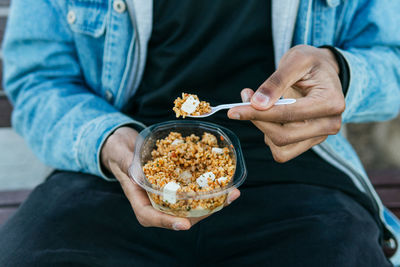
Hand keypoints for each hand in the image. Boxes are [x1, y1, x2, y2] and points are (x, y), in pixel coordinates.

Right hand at [101, 126, 239, 230]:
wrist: (125, 145)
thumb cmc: (119, 152)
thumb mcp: (121, 156)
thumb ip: (128, 164)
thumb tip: (137, 171)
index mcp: (139, 200)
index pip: (151, 217)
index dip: (168, 222)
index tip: (184, 224)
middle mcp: (156, 200)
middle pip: (179, 215)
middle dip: (203, 211)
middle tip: (226, 201)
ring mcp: (168, 194)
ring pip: (191, 205)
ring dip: (213, 201)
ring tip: (232, 192)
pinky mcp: (177, 184)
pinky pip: (193, 190)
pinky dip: (208, 187)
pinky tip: (224, 181)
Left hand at [228, 45, 344, 161]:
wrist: (322, 71)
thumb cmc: (311, 63)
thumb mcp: (295, 60)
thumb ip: (276, 81)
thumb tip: (258, 104)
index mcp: (331, 102)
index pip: (288, 115)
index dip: (257, 114)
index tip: (233, 110)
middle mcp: (329, 124)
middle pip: (283, 136)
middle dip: (257, 120)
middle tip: (244, 100)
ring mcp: (319, 136)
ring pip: (281, 146)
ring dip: (262, 128)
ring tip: (257, 105)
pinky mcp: (308, 142)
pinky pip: (282, 150)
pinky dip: (268, 136)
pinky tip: (268, 118)